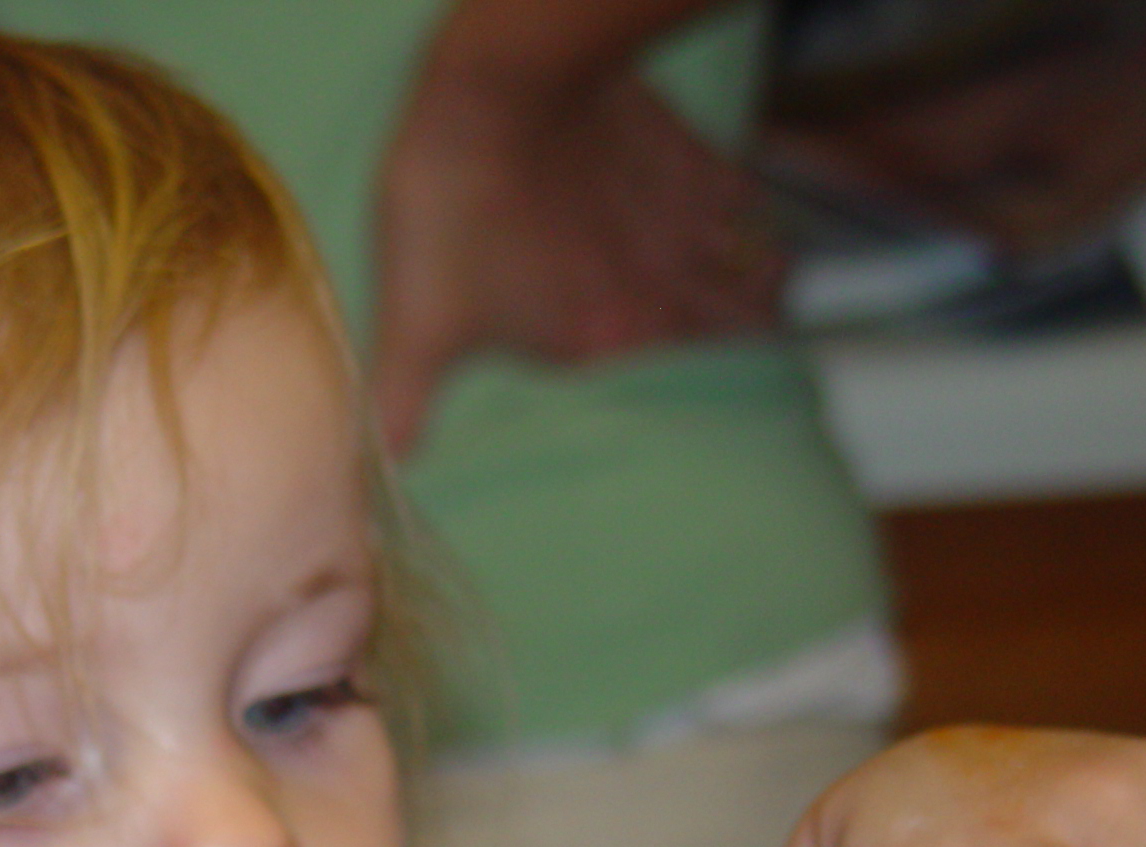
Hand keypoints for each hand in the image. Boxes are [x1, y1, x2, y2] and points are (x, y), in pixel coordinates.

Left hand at [370, 62, 782, 451]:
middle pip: (741, 340)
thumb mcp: (415, 316)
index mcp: (606, 344)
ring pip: (761, 277)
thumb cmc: (457, 206)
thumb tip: (385, 461)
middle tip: (737, 361)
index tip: (705, 418)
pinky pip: (753, 207)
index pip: (684, 398)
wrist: (504, 86)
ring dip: (758, 295)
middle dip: (742, 354)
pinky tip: (735, 225)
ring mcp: (689, 228)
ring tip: (750, 305)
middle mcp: (665, 297)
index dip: (698, 408)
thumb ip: (404, 398)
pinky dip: (753, 222)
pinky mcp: (697, 164)